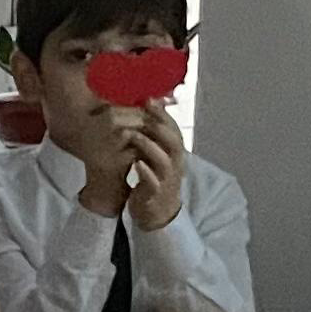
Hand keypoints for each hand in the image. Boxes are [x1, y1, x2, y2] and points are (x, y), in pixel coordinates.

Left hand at [118, 105, 189, 230]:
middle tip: (144, 112)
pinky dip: (146, 172)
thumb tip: (149, 112)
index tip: (149, 99)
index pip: (174, 129)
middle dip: (159, 125)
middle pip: (173, 141)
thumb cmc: (154, 179)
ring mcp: (167, 179)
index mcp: (175, 153)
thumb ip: (154, 138)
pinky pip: (153, 182)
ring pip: (164, 160)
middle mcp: (175, 164)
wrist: (157, 213)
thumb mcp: (156, 156)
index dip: (163, 114)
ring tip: (135, 136)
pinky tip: (136, 164)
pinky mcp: (156, 193)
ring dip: (150, 147)